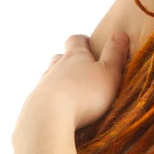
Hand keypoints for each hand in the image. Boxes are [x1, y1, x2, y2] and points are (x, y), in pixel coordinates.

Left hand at [14, 32, 129, 132]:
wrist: (48, 119)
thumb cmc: (85, 94)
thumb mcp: (109, 73)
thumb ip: (115, 54)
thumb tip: (120, 34)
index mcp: (75, 56)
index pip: (76, 40)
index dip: (83, 41)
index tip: (90, 44)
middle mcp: (56, 67)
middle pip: (60, 58)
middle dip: (69, 62)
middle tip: (82, 71)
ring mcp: (43, 86)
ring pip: (50, 78)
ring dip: (59, 83)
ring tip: (71, 95)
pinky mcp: (34, 106)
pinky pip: (43, 99)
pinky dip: (51, 102)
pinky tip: (59, 113)